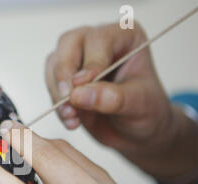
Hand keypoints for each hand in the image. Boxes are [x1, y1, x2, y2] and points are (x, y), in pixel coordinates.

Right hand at [45, 22, 197, 183]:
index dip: (89, 63)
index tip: (82, 87)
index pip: (98, 40)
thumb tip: (78, 95)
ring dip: (57, 92)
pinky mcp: (65, 79)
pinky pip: (51, 86)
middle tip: (67, 101)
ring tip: (72, 117)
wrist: (137, 132)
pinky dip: (57, 105)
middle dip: (64, 75)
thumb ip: (112, 98)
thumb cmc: (147, 112)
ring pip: (54, 63)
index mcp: (124, 37)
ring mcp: (78, 59)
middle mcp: (98, 42)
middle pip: (69, 44)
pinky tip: (72, 121)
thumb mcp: (139, 105)